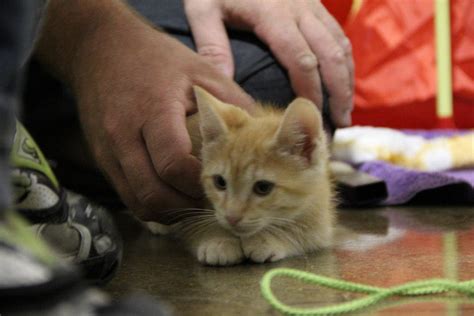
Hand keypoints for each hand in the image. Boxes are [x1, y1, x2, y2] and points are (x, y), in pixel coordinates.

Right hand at [66, 6, 253, 221]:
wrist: (99, 48)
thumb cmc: (155, 58)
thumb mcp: (199, 70)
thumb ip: (232, 102)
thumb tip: (263, 132)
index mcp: (154, 111)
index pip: (174, 165)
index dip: (200, 182)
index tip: (219, 181)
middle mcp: (125, 135)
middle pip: (154, 193)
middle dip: (187, 205)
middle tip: (209, 200)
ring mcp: (108, 150)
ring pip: (138, 202)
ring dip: (169, 211)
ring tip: (191, 201)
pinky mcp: (100, 158)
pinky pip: (126, 195)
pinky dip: (151, 203)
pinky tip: (170, 195)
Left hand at [184, 0, 353, 126]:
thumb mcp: (203, 7)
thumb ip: (212, 45)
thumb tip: (225, 84)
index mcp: (273, 14)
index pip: (302, 61)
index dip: (311, 92)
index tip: (312, 119)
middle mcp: (299, 9)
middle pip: (331, 55)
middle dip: (339, 91)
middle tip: (339, 123)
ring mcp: (311, 4)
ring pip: (340, 44)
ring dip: (347, 78)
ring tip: (346, 109)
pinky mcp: (314, 2)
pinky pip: (338, 33)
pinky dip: (344, 60)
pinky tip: (342, 79)